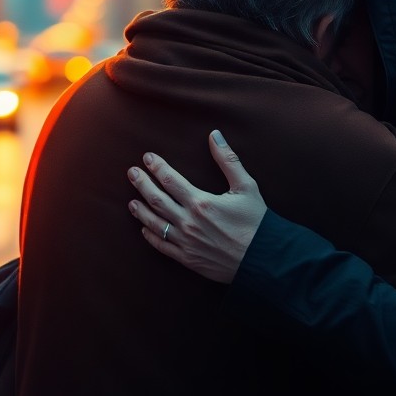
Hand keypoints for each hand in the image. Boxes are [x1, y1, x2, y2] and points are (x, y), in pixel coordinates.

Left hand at [127, 130, 265, 283]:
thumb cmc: (256, 222)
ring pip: (155, 223)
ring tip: (132, 201)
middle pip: (156, 199)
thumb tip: (215, 136)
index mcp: (201, 202)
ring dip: (141, 211)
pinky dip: (151, 236)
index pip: (171, 180)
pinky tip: (144, 229)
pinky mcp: (187, 258)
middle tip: (132, 173)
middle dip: (142, 184)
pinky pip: (162, 246)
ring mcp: (186, 242)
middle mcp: (189, 222)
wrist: (263, 259)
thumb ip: (228, 160)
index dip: (157, 167)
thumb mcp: (246, 186)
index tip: (147, 158)